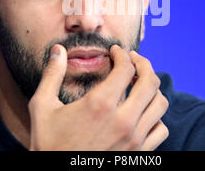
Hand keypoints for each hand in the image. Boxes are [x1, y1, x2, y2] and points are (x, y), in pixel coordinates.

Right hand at [28, 44, 168, 149]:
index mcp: (100, 104)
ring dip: (152, 89)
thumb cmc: (48, 144)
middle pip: (150, 82)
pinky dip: (156, 117)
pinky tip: (142, 112)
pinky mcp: (139, 154)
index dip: (122, 54)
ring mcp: (134, 139)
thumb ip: (51, 75)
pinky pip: (161, 129)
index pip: (126, 68)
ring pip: (160, 104)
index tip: (116, 51)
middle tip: (133, 60)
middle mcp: (123, 121)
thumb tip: (57, 50)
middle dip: (143, 65)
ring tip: (140, 84)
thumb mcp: (43, 107)